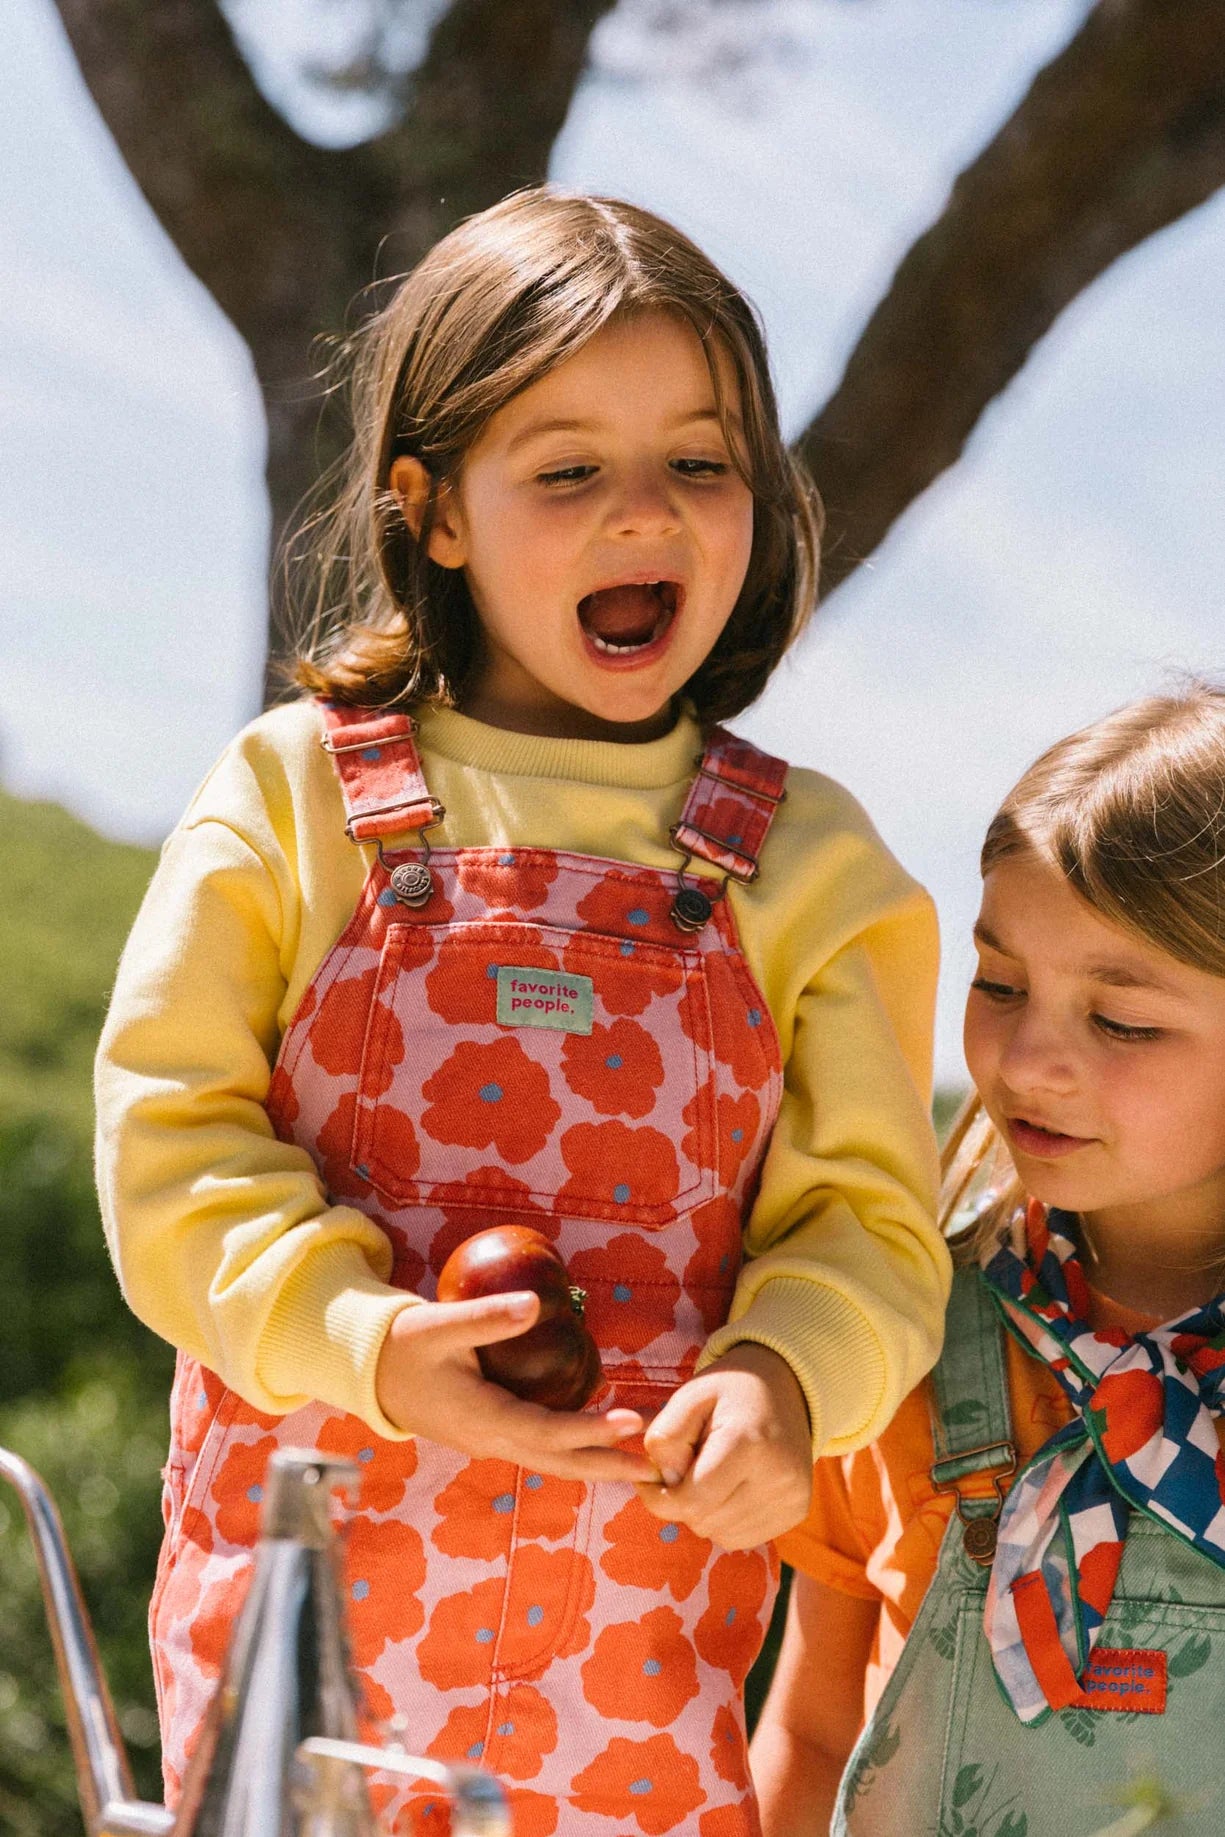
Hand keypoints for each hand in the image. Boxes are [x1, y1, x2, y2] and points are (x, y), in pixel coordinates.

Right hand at [375, 1291, 656, 1482]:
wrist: (372, 1374)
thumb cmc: (405, 1346)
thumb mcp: (439, 1325)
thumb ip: (485, 1318)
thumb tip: (534, 1303)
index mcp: (481, 1418)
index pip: (546, 1432)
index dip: (590, 1430)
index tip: (631, 1423)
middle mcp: (490, 1440)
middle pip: (557, 1461)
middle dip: (606, 1465)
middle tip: (655, 1469)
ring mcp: (491, 1442)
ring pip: (550, 1461)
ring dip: (594, 1462)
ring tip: (639, 1464)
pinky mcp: (492, 1435)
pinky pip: (540, 1450)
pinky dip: (573, 1450)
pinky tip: (599, 1439)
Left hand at [635, 1343, 812, 1547]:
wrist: (787, 1388)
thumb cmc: (730, 1391)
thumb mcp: (689, 1396)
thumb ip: (666, 1437)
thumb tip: (667, 1482)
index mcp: (749, 1444)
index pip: (691, 1501)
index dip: (660, 1497)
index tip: (650, 1480)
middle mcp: (777, 1477)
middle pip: (705, 1521)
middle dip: (684, 1501)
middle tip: (687, 1468)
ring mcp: (791, 1498)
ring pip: (721, 1535)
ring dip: (704, 1512)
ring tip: (711, 1474)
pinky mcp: (797, 1511)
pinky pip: (743, 1538)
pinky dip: (726, 1520)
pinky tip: (731, 1487)